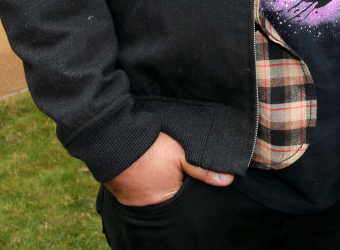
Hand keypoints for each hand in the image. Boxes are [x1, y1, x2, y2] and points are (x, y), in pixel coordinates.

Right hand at [104, 132, 233, 205]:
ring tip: (158, 166)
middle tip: (173, 168)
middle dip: (172, 184)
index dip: (188, 184)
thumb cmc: (149, 146)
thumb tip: (227, 180)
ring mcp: (130, 198)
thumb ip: (203, 168)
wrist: (111, 135)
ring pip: (150, 192)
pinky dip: (141, 179)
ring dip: (155, 182)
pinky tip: (144, 166)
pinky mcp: (118, 189)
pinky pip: (135, 188)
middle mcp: (146, 205)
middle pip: (167, 196)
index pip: (183, 197)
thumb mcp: (181, 153)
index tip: (188, 172)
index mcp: (164, 199)